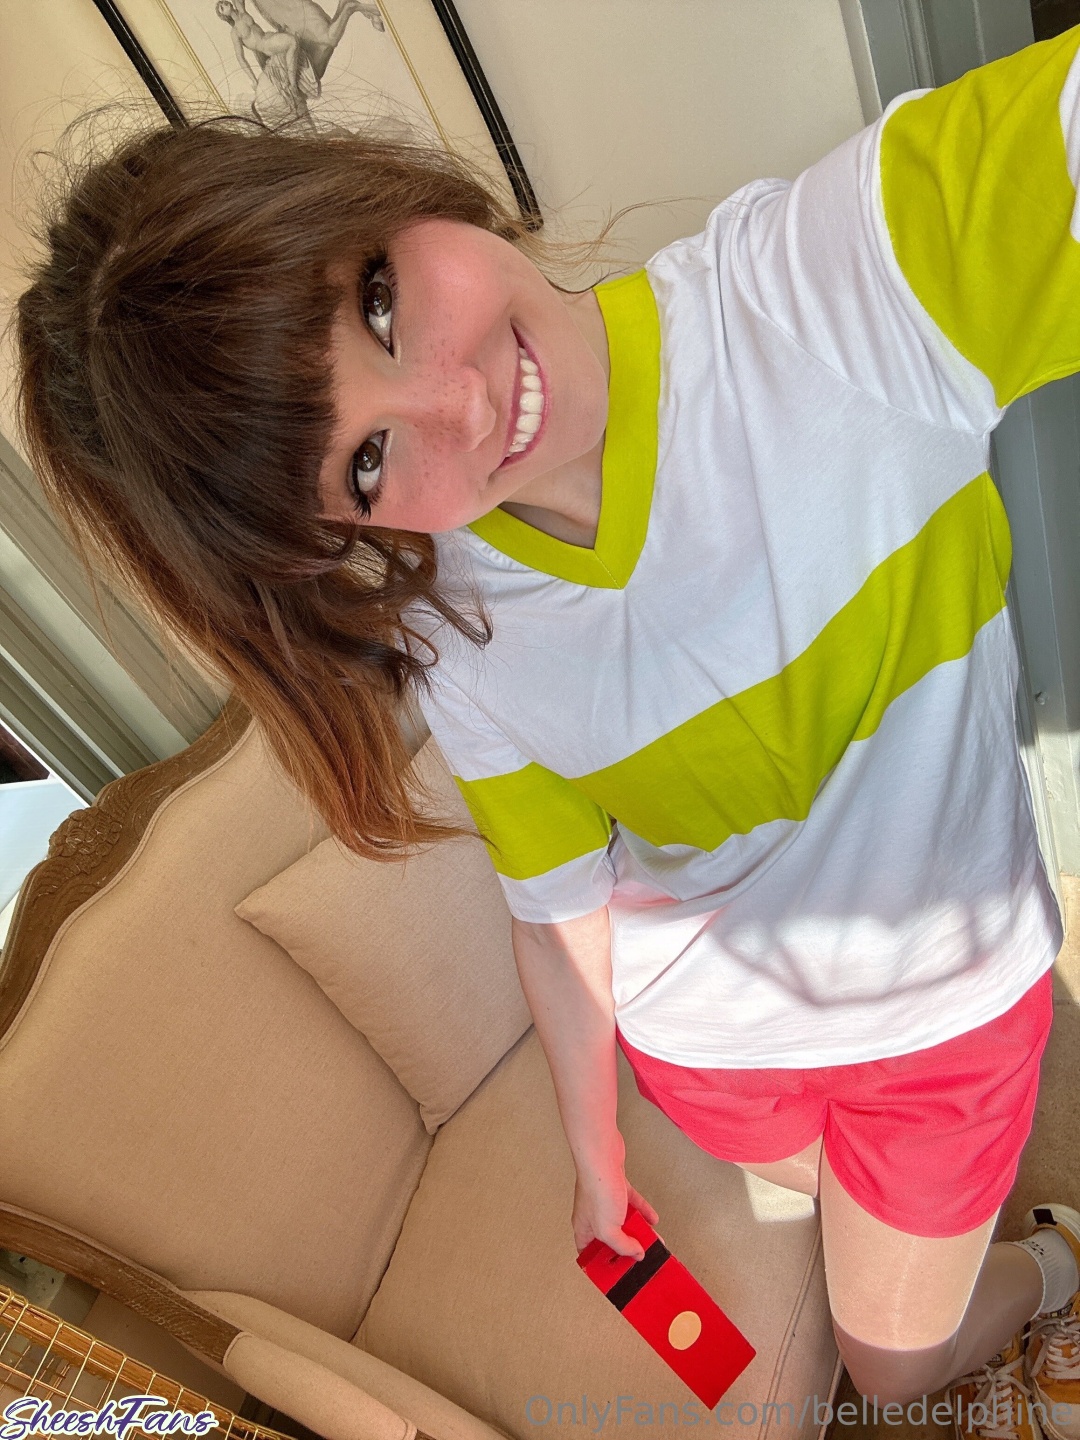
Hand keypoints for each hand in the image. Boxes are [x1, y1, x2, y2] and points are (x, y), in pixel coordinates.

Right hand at [572, 1142, 659, 1260]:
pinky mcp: (617, 1186)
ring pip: (623, 1221)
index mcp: (584, 1229)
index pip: (589, 1253)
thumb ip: (622, 1245)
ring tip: (652, 1239)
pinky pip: (632, 1203)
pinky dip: (643, 1211)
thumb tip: (636, 1254)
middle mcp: (593, 1215)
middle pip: (610, 1238)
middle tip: (640, 1256)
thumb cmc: (597, 1187)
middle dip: (626, 1247)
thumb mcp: (608, 1229)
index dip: (601, 1264)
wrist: (602, 1156)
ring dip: (638, 1230)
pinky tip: (652, 1219)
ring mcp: (605, 1200)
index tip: (616, 1274)